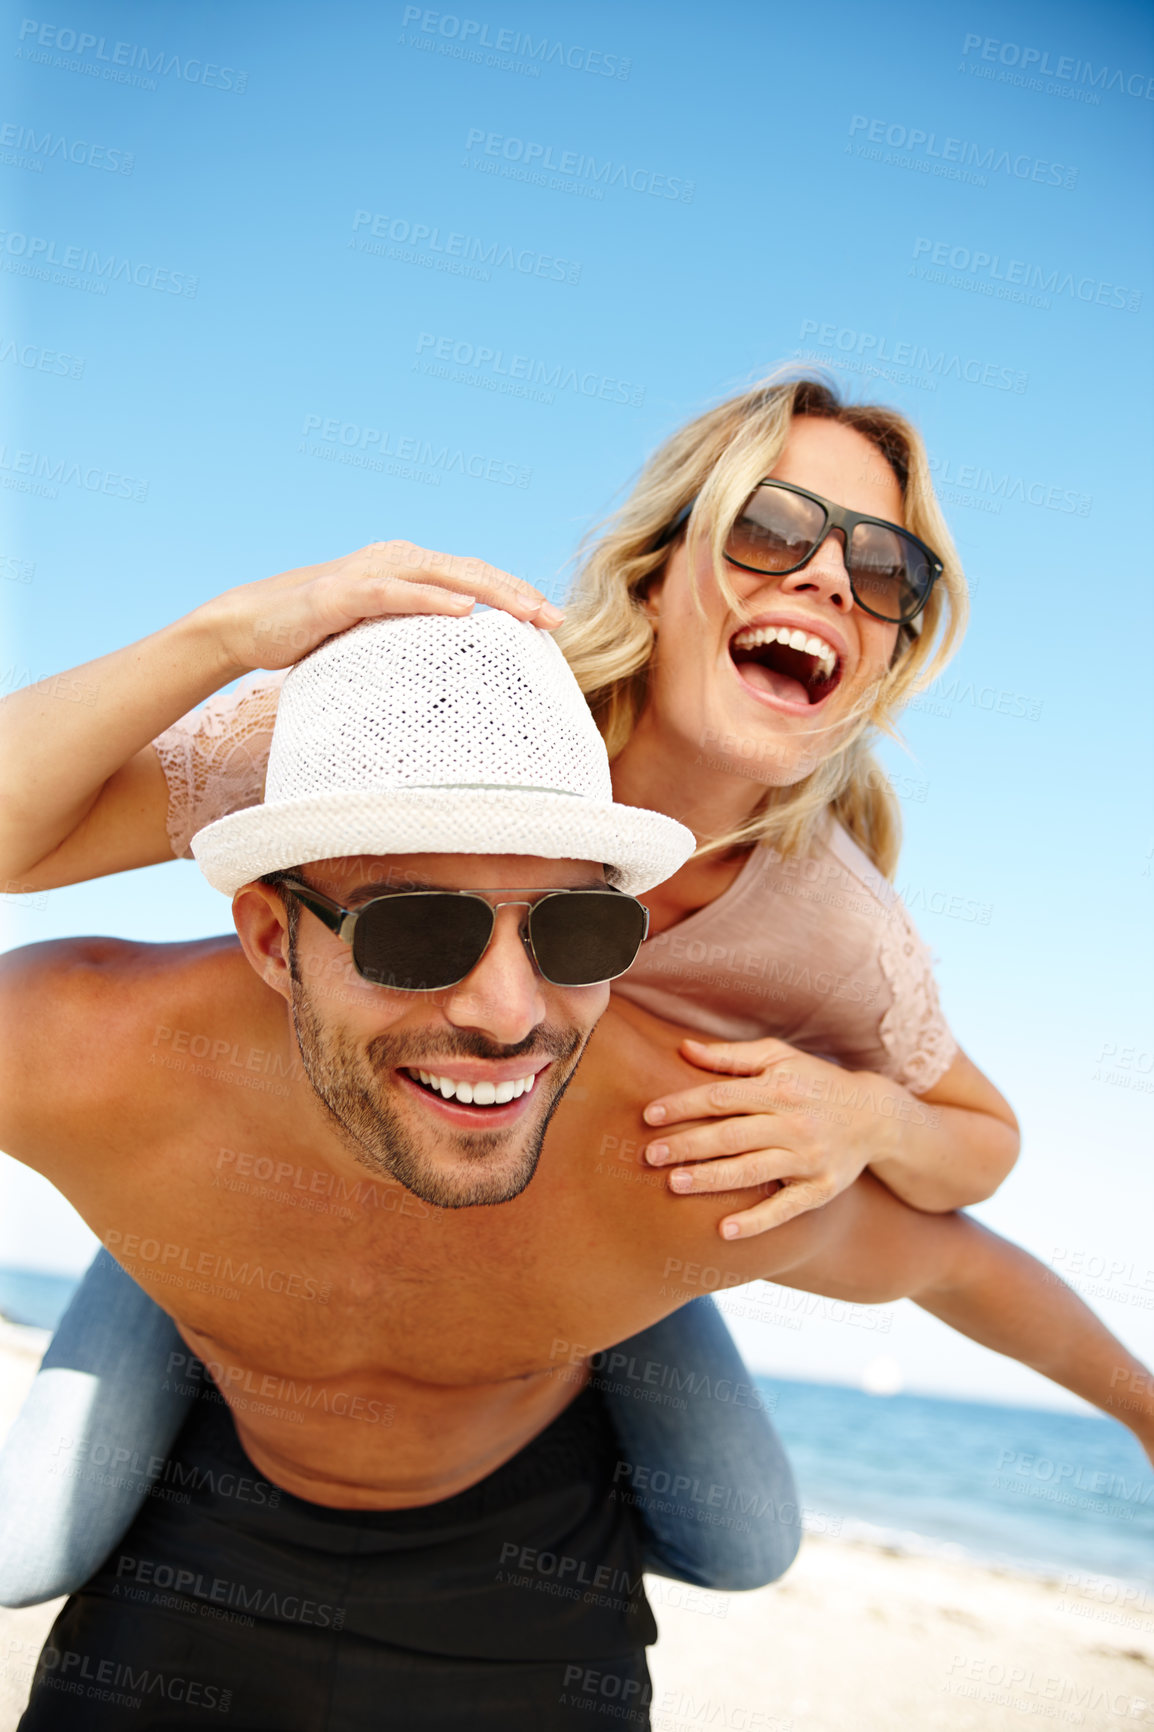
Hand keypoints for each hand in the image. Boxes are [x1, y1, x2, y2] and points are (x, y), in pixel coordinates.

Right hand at [195, 541, 563, 674]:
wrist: (249, 624)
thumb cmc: (315, 634)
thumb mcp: (376, 636)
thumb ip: (413, 640)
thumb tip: (457, 672)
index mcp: (407, 567)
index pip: (472, 576)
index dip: (514, 593)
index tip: (553, 621)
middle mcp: (394, 559)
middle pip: (469, 571)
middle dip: (517, 593)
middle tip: (557, 620)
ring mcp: (368, 571)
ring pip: (441, 575)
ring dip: (489, 592)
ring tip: (527, 612)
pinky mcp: (340, 593)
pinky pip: (394, 592)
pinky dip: (430, 599)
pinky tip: (463, 611)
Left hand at [642, 1036, 903, 1239]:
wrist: (876, 1116)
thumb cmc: (815, 1082)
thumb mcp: (779, 1058)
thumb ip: (731, 1056)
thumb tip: (683, 1049)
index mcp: (779, 1088)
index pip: (722, 1096)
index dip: (683, 1105)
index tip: (649, 1115)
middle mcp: (794, 1123)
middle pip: (732, 1135)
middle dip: (688, 1145)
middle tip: (650, 1155)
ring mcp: (808, 1158)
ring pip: (752, 1170)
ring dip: (711, 1179)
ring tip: (674, 1183)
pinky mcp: (821, 1188)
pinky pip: (785, 1208)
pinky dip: (756, 1221)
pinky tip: (725, 1231)